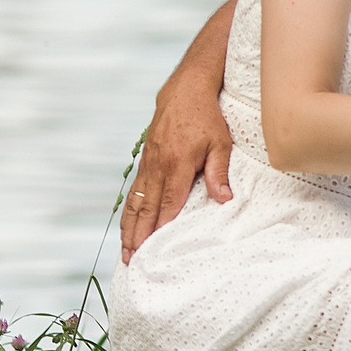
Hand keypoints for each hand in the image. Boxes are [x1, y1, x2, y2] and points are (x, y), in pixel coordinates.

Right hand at [122, 73, 233, 262]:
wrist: (185, 90)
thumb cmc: (207, 117)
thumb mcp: (220, 142)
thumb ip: (219, 172)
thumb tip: (224, 199)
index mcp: (177, 163)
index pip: (168, 202)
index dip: (161, 226)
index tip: (154, 248)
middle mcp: (158, 166)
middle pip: (146, 208)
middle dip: (139, 236)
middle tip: (132, 260)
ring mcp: (148, 163)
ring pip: (136, 202)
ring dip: (130, 228)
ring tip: (125, 251)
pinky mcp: (145, 161)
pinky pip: (134, 191)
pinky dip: (129, 212)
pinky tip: (128, 227)